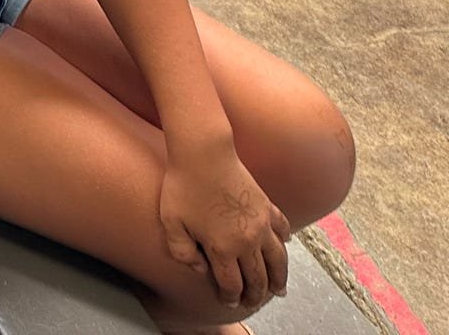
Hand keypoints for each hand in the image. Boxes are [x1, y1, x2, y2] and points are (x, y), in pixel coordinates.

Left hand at [159, 143, 290, 311]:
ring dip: (279, 278)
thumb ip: (182, 252)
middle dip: (255, 294)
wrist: (203, 153)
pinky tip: (285, 247)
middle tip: (252, 303)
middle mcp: (248, 241)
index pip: (232, 284)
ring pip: (278, 260)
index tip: (229, 302)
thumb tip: (200, 270)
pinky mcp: (267, 206)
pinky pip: (282, 229)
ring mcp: (262, 223)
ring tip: (279, 290)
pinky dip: (285, 242)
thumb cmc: (182, 186)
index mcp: (223, 248)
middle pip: (257, 277)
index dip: (231, 297)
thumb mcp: (171, 223)